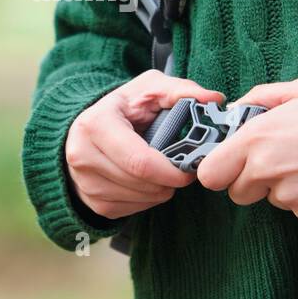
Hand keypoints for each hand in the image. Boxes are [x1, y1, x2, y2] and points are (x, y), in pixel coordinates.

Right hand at [65, 70, 224, 220]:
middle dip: (170, 180)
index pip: (140, 161)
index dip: (171, 170)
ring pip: (141, 199)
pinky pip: (133, 210)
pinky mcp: (92, 202)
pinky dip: (148, 198)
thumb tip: (214, 99)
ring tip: (162, 169)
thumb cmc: (124, 107)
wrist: (87, 128)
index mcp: (96, 125)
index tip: (190, 168)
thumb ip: (181, 90)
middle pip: (142, 183)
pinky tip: (146, 179)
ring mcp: (85, 182)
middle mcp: (83, 156)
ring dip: (161, 189)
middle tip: (181, 168)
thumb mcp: (149, 88)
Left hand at [196, 78, 297, 224]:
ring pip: (273, 200)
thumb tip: (235, 109)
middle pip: (239, 192)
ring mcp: (290, 197)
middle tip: (280, 159)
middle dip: (252, 180)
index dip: (221, 169)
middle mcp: (267, 171)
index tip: (232, 162)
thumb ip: (260, 98)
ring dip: (284, 187)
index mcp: (257, 139)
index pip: (211, 174)